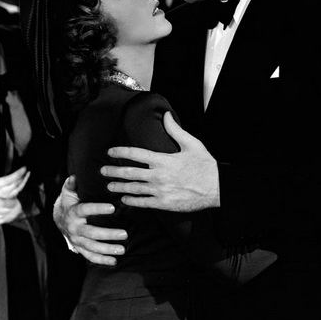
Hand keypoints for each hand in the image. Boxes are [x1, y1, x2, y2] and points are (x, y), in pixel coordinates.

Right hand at [0, 163, 28, 221]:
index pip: (9, 179)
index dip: (18, 174)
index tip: (24, 168)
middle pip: (15, 186)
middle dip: (23, 178)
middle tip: (27, 171)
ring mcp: (0, 198)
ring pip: (16, 192)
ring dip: (23, 184)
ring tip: (27, 176)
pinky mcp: (1, 200)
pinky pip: (13, 195)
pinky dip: (19, 189)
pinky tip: (22, 183)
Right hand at [54, 176, 125, 265]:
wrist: (58, 219)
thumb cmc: (69, 203)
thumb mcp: (68, 192)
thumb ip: (71, 184)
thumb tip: (75, 177)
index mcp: (73, 212)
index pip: (85, 209)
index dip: (98, 208)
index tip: (112, 207)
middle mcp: (75, 228)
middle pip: (91, 233)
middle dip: (108, 234)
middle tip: (125, 234)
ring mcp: (77, 240)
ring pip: (92, 247)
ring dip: (107, 249)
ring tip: (122, 250)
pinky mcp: (80, 248)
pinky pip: (90, 256)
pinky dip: (101, 260)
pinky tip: (114, 261)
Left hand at [102, 112, 219, 211]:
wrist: (217, 188)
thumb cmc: (205, 165)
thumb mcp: (192, 144)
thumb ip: (175, 130)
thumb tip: (166, 115)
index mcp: (163, 160)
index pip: (135, 154)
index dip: (120, 152)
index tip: (110, 152)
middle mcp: (158, 176)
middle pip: (129, 173)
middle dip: (113, 171)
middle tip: (103, 171)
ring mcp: (159, 191)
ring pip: (133, 189)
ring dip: (119, 187)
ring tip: (109, 186)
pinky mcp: (163, 204)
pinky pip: (142, 203)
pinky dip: (131, 201)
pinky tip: (125, 199)